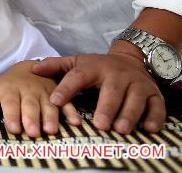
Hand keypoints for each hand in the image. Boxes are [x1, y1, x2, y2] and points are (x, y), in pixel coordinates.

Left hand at [0, 60, 80, 137]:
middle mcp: (29, 90)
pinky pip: (67, 102)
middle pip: (30, 105)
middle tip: (32, 133)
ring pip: (49, 105)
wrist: (30, 67)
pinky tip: (76, 122)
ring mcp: (46, 91)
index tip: (13, 128)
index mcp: (10, 89)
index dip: (11, 116)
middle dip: (31, 119)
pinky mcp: (59, 94)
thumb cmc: (10, 85)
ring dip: (51, 117)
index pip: (10, 103)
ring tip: (51, 130)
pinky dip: (72, 112)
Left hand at [32, 52, 165, 132]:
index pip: (77, 77)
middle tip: (99, 124)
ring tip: (120, 129)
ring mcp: (137, 84)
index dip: (65, 88)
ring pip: (135, 99)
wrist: (131, 59)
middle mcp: (116, 75)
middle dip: (106, 107)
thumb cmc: (98, 67)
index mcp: (93, 68)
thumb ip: (55, 66)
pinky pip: (157, 106)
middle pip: (111, 91)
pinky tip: (149, 128)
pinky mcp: (154, 94)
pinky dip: (154, 117)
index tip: (54, 101)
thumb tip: (33, 69)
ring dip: (128, 114)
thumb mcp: (77, 63)